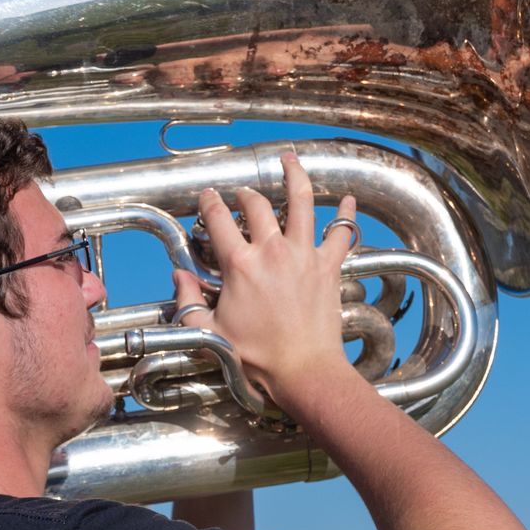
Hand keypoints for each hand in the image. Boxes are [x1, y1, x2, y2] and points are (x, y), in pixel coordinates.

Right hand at [185, 153, 356, 408]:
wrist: (303, 371)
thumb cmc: (256, 357)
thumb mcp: (209, 331)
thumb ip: (188, 301)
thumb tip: (179, 277)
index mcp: (240, 264)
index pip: (217, 219)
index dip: (209, 202)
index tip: (207, 196)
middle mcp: (272, 251)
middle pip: (256, 205)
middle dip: (245, 193)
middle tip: (241, 193)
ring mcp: (303, 255)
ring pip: (301, 202)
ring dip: (295, 175)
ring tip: (290, 158)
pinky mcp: (328, 267)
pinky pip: (342, 233)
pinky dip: (347, 215)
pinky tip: (350, 199)